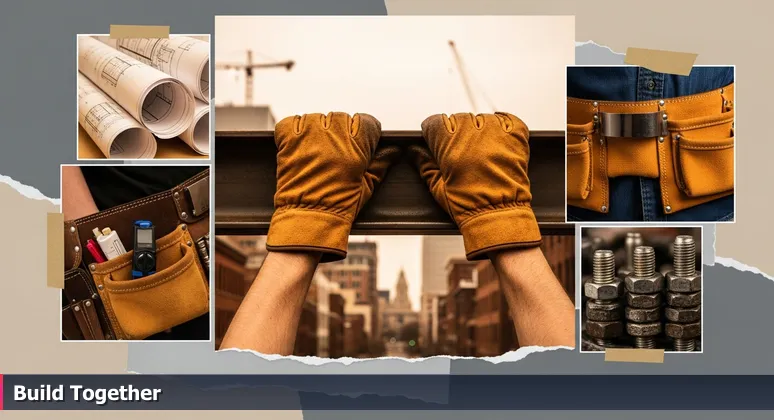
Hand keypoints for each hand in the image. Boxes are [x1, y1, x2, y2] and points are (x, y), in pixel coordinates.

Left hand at [266, 112, 398, 260]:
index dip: (365, 133)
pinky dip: (295, 130)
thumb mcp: (367, 186)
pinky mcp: (289, 141)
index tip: (361, 143)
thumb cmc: (340, 205)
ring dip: (318, 130)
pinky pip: (292, 122)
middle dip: (341, 132)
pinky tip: (300, 146)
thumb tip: (394, 150)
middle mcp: (333, 137)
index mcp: (356, 146)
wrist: (308, 218)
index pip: (366, 121)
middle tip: (336, 152)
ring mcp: (309, 136)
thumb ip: (380, 164)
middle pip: (341, 118)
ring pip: (317, 118)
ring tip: (317, 151)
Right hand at [410, 112, 540, 259]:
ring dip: (479, 129)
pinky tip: (499, 138)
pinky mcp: (515, 138)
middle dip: (457, 132)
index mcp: (449, 145)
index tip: (437, 140)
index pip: (435, 122)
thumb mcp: (438, 188)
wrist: (499, 215)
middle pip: (458, 118)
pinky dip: (503, 125)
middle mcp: (471, 135)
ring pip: (481, 118)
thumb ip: (425, 165)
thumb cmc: (467, 205)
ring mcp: (495, 134)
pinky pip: (508, 119)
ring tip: (482, 150)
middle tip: (462, 152)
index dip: (434, 132)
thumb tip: (414, 151)